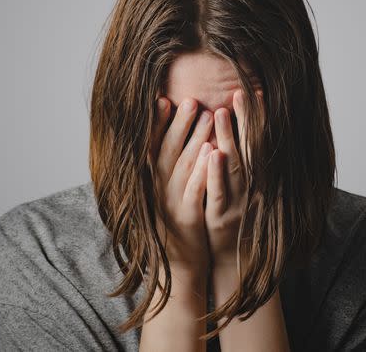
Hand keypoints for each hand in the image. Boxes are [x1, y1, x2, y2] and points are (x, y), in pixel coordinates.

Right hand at [148, 96, 213, 271]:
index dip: (157, 124)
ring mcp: (172, 203)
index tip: (162, 99)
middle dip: (179, 123)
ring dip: (195, 138)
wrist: (178, 266)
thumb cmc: (175, 224)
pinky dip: (203, 170)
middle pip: (168, 151)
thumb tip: (167, 139)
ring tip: (207, 115)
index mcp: (152, 183)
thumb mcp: (164, 196)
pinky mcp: (188, 217)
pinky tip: (213, 152)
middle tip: (190, 99)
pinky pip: (196, 190)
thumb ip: (164, 170)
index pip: (152, 147)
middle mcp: (159, 190)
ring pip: (184, 165)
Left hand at [205, 89, 264, 269]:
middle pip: (251, 147)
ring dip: (229, 138)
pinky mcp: (221, 216)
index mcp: (257, 178)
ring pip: (235, 165)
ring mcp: (238, 201)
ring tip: (221, 112)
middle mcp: (252, 187)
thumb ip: (245, 162)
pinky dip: (216, 173)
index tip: (254, 91)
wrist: (235, 263)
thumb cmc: (238, 219)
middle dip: (247, 119)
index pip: (258, 141)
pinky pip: (218, 192)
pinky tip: (212, 154)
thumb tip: (237, 131)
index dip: (257, 117)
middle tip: (241, 92)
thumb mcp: (246, 190)